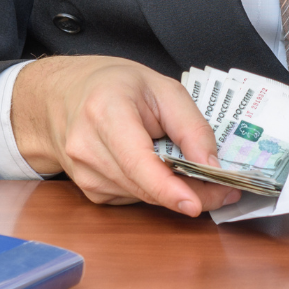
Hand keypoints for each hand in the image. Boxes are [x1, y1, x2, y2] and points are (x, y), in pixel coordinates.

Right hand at [10, 55, 239, 215]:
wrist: (61, 96)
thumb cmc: (114, 85)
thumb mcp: (162, 87)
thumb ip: (191, 125)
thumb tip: (212, 166)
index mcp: (105, 111)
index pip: (137, 160)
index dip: (167, 187)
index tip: (196, 203)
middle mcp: (87, 147)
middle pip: (145, 185)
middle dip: (190, 192)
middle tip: (227, 188)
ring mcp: (84, 174)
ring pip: (143, 197)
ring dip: (176, 193)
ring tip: (201, 177)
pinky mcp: (89, 191)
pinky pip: (134, 198)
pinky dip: (155, 190)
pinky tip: (162, 171)